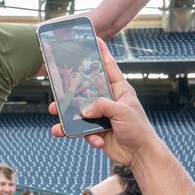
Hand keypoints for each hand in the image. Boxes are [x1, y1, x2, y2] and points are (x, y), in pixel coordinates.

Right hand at [50, 39, 161, 168]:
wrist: (139, 155)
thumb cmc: (139, 129)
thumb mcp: (122, 112)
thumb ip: (102, 105)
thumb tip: (84, 109)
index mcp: (119, 90)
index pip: (109, 67)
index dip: (102, 53)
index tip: (94, 39)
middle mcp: (109, 101)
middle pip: (86, 90)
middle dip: (71, 89)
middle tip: (57, 86)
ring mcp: (101, 116)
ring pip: (78, 111)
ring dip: (66, 115)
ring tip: (55, 113)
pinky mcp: (96, 131)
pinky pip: (81, 130)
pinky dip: (79, 135)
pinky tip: (85, 139)